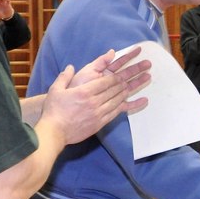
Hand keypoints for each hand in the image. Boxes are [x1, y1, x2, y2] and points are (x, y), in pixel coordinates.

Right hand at [33, 48, 150, 143]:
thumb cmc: (54, 110)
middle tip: (144, 70)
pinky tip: (141, 101)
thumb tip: (70, 66)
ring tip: (145, 80)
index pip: (106, 81)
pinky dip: (130, 105)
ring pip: (119, 99)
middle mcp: (94, 102)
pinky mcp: (100, 123)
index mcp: (84, 92)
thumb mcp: (56, 89)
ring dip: (133, 89)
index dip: (118, 74)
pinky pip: (118, 112)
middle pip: (116, 88)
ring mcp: (99, 113)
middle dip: (131, 78)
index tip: (127, 70)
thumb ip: (65, 76)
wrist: (54, 132)